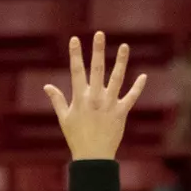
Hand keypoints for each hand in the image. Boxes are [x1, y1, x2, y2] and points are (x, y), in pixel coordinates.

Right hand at [44, 32, 146, 160]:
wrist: (93, 157)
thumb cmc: (76, 137)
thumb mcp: (64, 118)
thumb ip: (57, 100)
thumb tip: (47, 86)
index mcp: (80, 97)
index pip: (76, 71)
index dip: (75, 54)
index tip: (75, 39)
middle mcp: (95, 98)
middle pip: (97, 69)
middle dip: (97, 50)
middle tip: (99, 34)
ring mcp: (109, 104)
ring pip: (116, 79)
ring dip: (121, 62)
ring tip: (124, 46)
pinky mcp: (121, 113)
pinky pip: (131, 97)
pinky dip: (138, 87)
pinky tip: (143, 76)